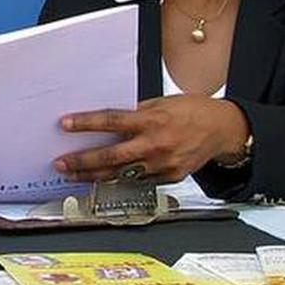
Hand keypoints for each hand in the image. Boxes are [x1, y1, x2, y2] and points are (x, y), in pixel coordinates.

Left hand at [53, 96, 249, 182]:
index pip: (112, 121)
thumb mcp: (161, 103)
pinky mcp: (169, 178)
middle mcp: (156, 144)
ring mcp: (162, 165)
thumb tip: (107, 121)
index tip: (66, 124)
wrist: (223, 129)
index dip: (86, 123)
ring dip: (94, 176)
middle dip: (82, 160)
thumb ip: (135, 113)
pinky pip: (138, 181)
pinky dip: (119, 180)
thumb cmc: (192, 111)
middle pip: (112, 156)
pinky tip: (101, 179)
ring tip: (73, 175)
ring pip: (121, 174)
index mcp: (153, 120)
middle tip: (61, 162)